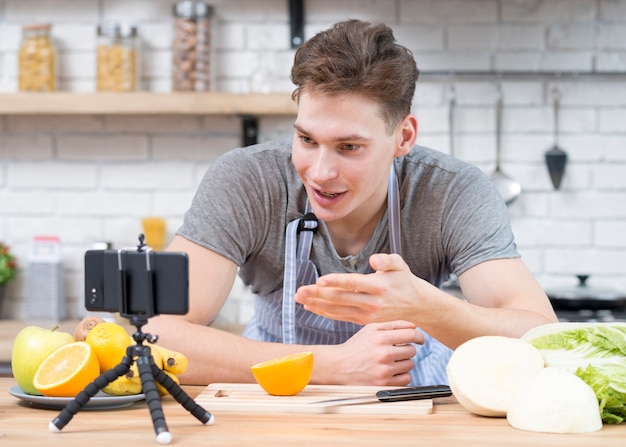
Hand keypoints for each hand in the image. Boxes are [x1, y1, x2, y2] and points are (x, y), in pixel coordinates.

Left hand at [295, 253, 431, 324]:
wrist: (415, 305)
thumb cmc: (403, 280)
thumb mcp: (400, 265)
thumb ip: (387, 260)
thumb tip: (374, 260)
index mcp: (378, 287)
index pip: (352, 284)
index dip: (335, 282)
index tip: (319, 280)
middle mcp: (370, 303)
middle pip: (340, 299)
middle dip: (318, 295)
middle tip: (299, 291)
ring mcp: (365, 314)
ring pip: (336, 310)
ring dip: (316, 304)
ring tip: (299, 298)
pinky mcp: (361, 320)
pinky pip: (339, 317)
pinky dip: (323, 312)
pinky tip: (310, 306)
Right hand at [325, 320, 422, 385]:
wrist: (339, 366)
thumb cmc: (356, 346)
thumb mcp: (371, 329)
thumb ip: (393, 325)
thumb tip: (415, 326)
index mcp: (380, 337)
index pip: (412, 335)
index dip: (419, 336)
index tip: (419, 339)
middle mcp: (383, 353)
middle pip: (412, 350)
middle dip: (405, 350)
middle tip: (394, 351)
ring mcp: (384, 370)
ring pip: (410, 365)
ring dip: (403, 363)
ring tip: (388, 361)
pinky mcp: (384, 384)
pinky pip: (406, 379)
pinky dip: (401, 375)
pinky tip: (390, 371)